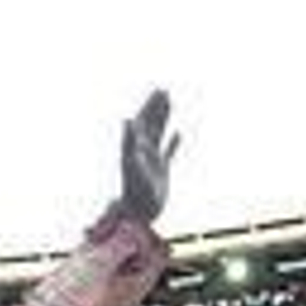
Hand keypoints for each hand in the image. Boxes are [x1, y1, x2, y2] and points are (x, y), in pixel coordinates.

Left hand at [118, 89, 180, 224]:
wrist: (140, 214)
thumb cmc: (134, 191)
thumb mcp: (132, 165)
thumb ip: (129, 142)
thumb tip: (127, 120)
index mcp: (134, 148)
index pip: (142, 121)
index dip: (149, 106)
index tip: (158, 91)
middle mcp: (142, 152)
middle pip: (150, 124)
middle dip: (156, 108)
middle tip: (164, 91)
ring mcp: (152, 161)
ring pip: (159, 134)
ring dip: (164, 119)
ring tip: (170, 103)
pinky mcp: (161, 172)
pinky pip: (168, 153)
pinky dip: (173, 143)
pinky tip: (178, 134)